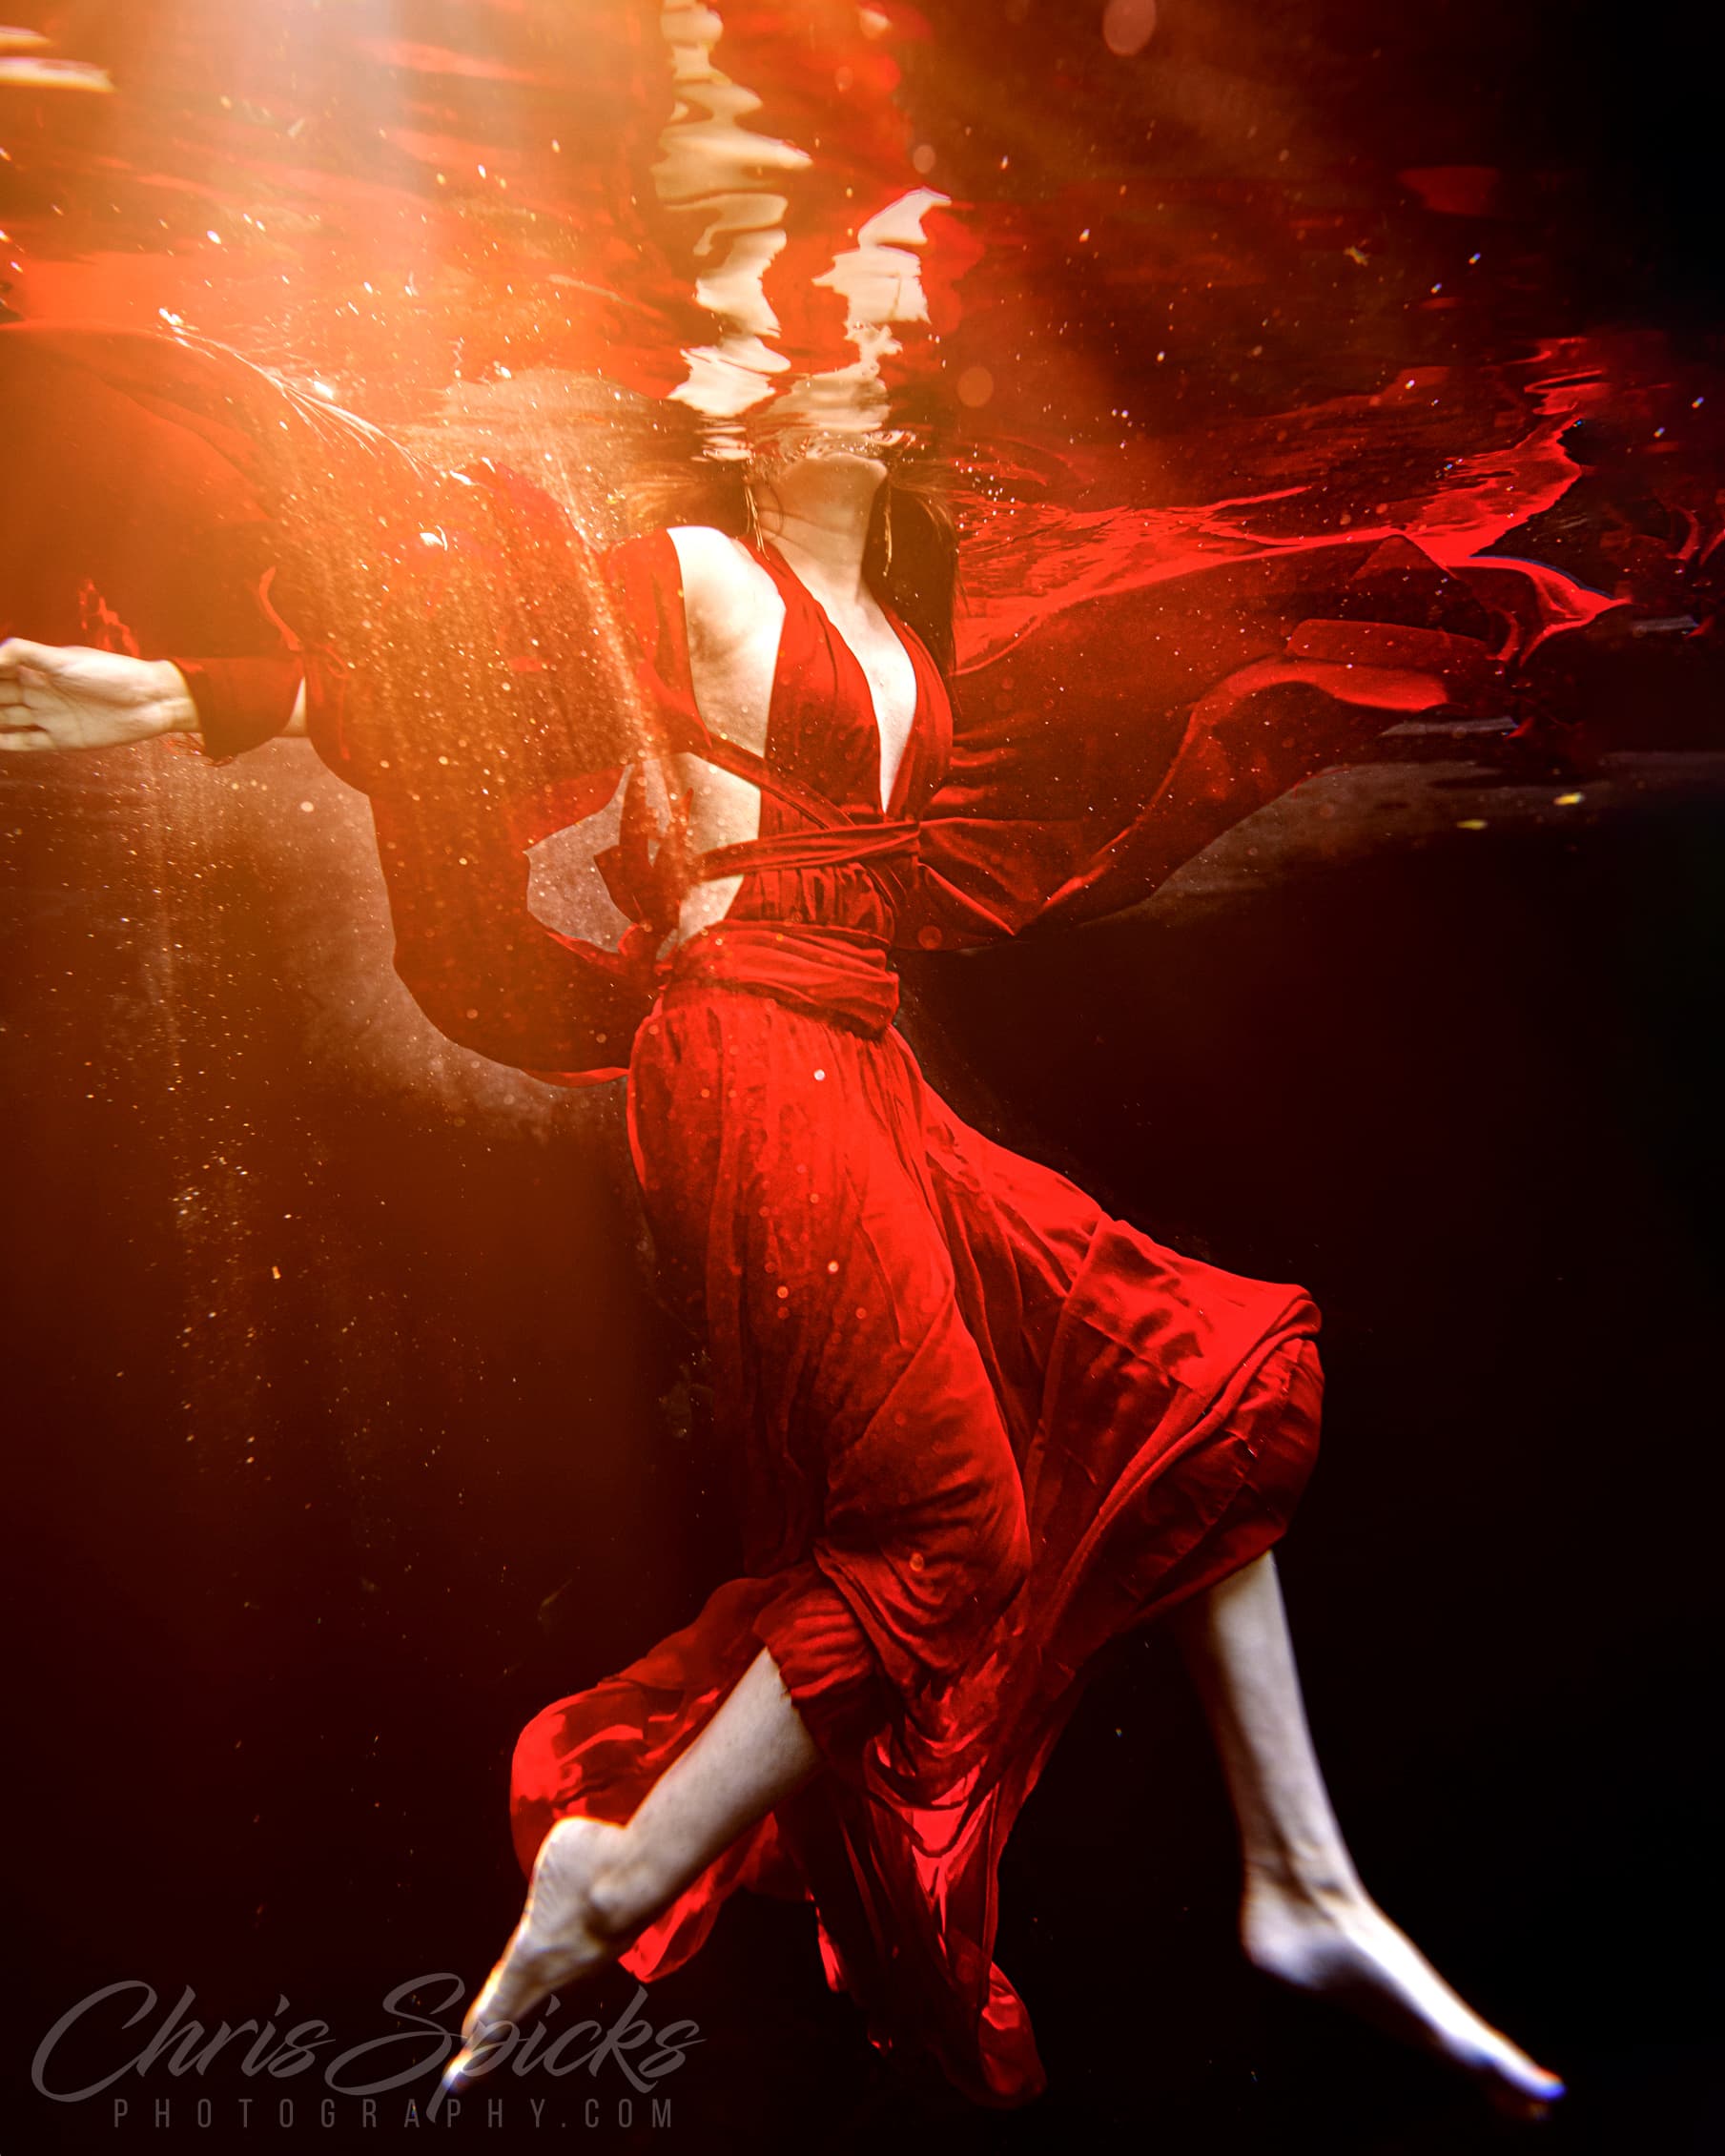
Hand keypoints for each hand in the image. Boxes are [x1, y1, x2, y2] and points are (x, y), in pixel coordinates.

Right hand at [0, 641, 198, 754]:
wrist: (151, 700)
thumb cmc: (111, 673)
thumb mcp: (65, 660)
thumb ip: (25, 654)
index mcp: (36, 668)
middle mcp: (38, 691)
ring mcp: (49, 716)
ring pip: (5, 720)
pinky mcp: (62, 739)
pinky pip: (26, 742)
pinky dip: (5, 743)